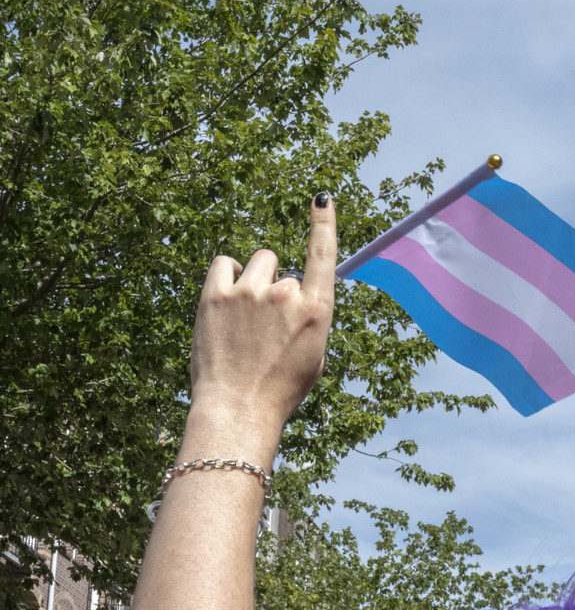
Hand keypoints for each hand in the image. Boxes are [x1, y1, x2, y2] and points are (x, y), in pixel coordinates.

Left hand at [188, 195, 335, 441]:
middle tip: (264, 324)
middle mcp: (285, 294)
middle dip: (275, 287)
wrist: (238, 410)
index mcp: (317, 310)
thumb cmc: (279, 390)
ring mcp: (249, 293)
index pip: (323, 254)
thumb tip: (296, 295)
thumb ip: (310, 318)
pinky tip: (226, 298)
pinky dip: (227, 274)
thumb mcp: (313, 356)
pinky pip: (224, 262)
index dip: (324, 222)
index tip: (322, 198)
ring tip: (244, 316)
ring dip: (252, 280)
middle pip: (282, 267)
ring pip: (256, 262)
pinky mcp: (215, 296)